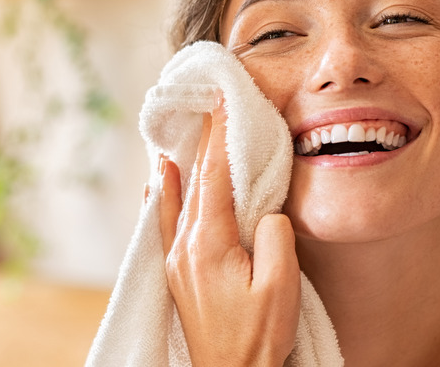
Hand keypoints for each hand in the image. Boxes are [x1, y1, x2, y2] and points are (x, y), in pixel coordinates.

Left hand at [158, 95, 300, 365]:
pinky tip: (158, 180)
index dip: (221, 136)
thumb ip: (275, 239)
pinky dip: (163, 194)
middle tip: (210, 103)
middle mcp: (185, 246)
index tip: (224, 101)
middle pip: (195, 181)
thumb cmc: (258, 337)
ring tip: (185, 129)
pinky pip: (165, 221)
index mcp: (210, 243)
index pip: (216, 176)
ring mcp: (178, 260)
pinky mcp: (180, 273)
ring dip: (186, 161)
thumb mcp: (281, 287)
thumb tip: (267, 213)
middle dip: (205, 140)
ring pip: (179, 197)